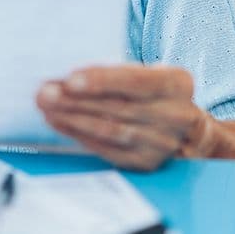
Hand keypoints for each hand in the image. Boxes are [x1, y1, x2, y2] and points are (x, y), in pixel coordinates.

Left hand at [36, 64, 207, 170]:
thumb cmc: (156, 93)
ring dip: (73, 119)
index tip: (71, 79)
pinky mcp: (146, 162)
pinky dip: (80, 136)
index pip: (136, 81)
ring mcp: (161, 143)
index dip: (102, 80)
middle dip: (76, 100)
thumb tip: (69, 75)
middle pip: (118, 107)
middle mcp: (175, 115)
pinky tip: (62, 124)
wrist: (188, 131)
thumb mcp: (150, 73)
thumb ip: (118, 72)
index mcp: (177, 84)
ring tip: (48, 108)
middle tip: (46, 93)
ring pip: (109, 130)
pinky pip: (107, 149)